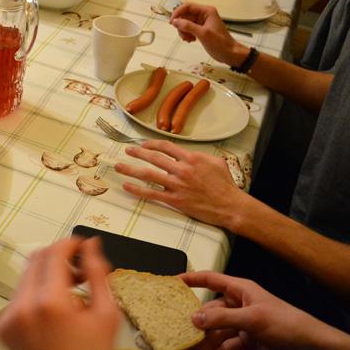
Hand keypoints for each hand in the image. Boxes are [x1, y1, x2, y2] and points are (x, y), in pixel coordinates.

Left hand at [0, 238, 121, 349]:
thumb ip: (98, 275)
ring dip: (47, 274)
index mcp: (49, 303)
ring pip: (26, 276)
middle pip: (36, 259)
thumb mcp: (105, 316)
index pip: (54, 253)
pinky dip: (36, 293)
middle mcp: (22, 307)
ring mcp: (9, 318)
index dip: (70, 243)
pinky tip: (56, 309)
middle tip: (80, 267)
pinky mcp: (4, 326)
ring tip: (72, 290)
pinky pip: (19, 295)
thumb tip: (91, 245)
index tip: (82, 246)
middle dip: (59, 256)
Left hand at [115, 140, 248, 229]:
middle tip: (127, 150)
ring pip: (149, 174)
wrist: (230, 205)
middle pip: (154, 158)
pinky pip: (152, 193)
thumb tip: (189, 154)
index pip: (167, 147)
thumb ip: (200, 155)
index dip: (153, 144)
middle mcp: (181, 170)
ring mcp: (177, 185)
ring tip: (119, 166)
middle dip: (138, 153)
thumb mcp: (216, 162)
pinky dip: (138, 189)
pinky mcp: (175, 200)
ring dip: (131, 169)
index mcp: (191, 158)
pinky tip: (127, 186)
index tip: (144, 144)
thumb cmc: (225, 185)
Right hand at [169, 2, 249, 66]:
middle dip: (181, 25)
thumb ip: (188, 26)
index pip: (187, 6)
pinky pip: (188, 28)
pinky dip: (187, 34)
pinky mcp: (201, 29)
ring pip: (185, 22)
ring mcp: (202, 22)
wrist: (230, 54)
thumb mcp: (203, 34)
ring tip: (188, 39)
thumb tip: (174, 21)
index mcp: (207, 11)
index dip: (178, 13)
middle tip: (183, 35)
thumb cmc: (220, 43)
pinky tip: (191, 40)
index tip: (172, 23)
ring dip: (183, 31)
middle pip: (185, 15)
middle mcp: (204, 14)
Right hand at [181, 271, 349, 349]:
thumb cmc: (289, 324)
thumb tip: (195, 318)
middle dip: (196, 320)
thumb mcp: (253, 319)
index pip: (212, 279)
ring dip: (205, 339)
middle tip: (179, 329)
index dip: (192, 279)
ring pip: (217, 331)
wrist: (313, 347)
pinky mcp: (249, 343)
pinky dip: (217, 349)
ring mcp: (244, 325)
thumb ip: (222, 319)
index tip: (173, 282)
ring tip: (189, 346)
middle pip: (211, 311)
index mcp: (241, 290)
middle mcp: (240, 306)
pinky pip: (226, 345)